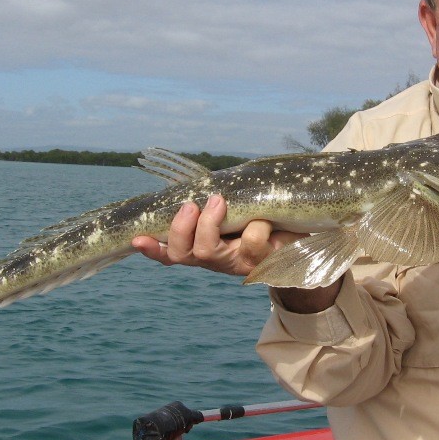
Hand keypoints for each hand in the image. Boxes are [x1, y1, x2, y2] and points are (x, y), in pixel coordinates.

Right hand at [131, 194, 301, 277]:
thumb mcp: (234, 206)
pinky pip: (250, 240)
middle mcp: (215, 260)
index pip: (169, 252)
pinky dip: (257, 225)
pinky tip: (266, 220)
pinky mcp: (259, 264)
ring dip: (210, 223)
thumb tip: (188, 175)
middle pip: (182, 255)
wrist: (300, 236)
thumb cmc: (259, 215)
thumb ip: (212, 197)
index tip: (137, 238)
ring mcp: (235, 264)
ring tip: (219, 201)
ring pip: (208, 252)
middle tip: (190, 206)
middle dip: (180, 228)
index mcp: (202, 245)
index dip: (151, 248)